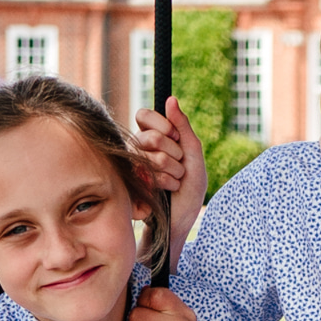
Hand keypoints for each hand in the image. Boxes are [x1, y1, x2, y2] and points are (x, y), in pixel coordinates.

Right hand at [127, 99, 209, 243]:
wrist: (180, 221)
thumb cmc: (189, 190)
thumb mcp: (193, 155)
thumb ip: (183, 127)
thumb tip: (171, 99)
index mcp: (151, 137)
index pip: (144, 114)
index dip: (164, 126)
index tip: (177, 140)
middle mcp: (136, 149)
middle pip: (151, 137)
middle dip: (174, 154)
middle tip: (179, 168)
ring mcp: (129, 165)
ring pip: (151, 157)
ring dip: (172, 172)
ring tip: (173, 183)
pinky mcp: (127, 184)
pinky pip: (145, 174)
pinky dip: (164, 184)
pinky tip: (165, 193)